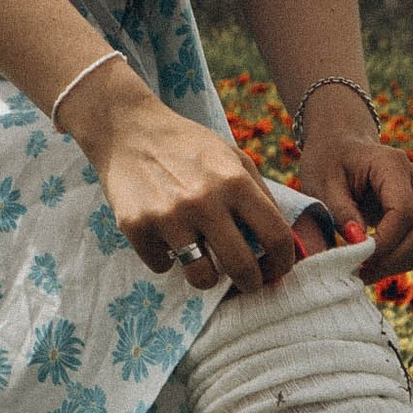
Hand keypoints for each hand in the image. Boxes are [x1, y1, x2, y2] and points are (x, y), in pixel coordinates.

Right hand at [77, 73, 299, 292]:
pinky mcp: (136, 226)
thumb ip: (260, 197)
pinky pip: (161, 265)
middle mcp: (204, 200)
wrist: (128, 129)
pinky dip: (165, 258)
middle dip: (250, 283)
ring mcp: (168, 216)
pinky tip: (163, 237)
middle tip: (247, 283)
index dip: (283, 262)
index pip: (275, 236)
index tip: (277, 270)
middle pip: (242, 267)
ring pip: (201, 278)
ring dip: (207, 277)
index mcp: (234, 181)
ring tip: (202, 263)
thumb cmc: (188, 147)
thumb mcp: (233, 158)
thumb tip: (285, 244)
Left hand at [298, 128, 412, 278]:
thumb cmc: (328, 164)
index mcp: (393, 164)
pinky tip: (376, 263)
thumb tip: (359, 242)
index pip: (403, 212)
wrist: (340, 148)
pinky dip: (404, 260)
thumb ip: (340, 211)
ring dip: (401, 263)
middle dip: (394, 258)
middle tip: (361, 273)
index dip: (384, 242)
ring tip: (366, 270)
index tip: (357, 260)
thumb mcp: (321, 184)